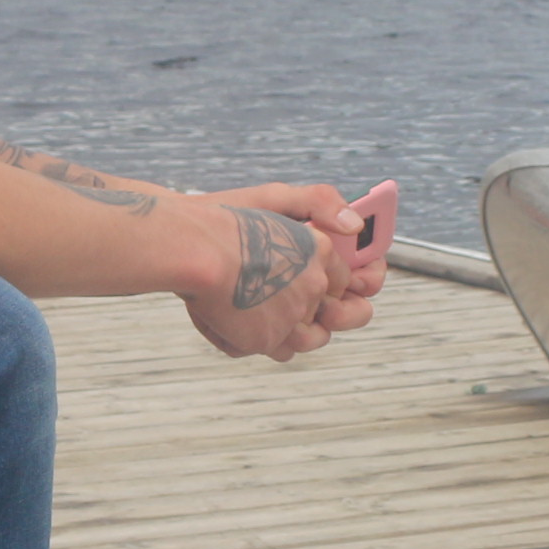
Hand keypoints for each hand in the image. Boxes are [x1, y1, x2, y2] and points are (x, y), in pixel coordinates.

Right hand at [182, 187, 371, 358]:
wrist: (193, 249)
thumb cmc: (225, 222)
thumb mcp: (275, 197)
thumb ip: (319, 203)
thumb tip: (354, 226)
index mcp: (319, 251)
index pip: (344, 280)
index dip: (333, 288)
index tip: (320, 291)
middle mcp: (312, 285)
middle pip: (334, 315)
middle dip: (323, 317)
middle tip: (304, 315)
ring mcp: (292, 315)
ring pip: (308, 339)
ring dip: (293, 334)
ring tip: (269, 321)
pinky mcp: (266, 339)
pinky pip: (276, 351)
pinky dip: (261, 342)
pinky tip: (242, 327)